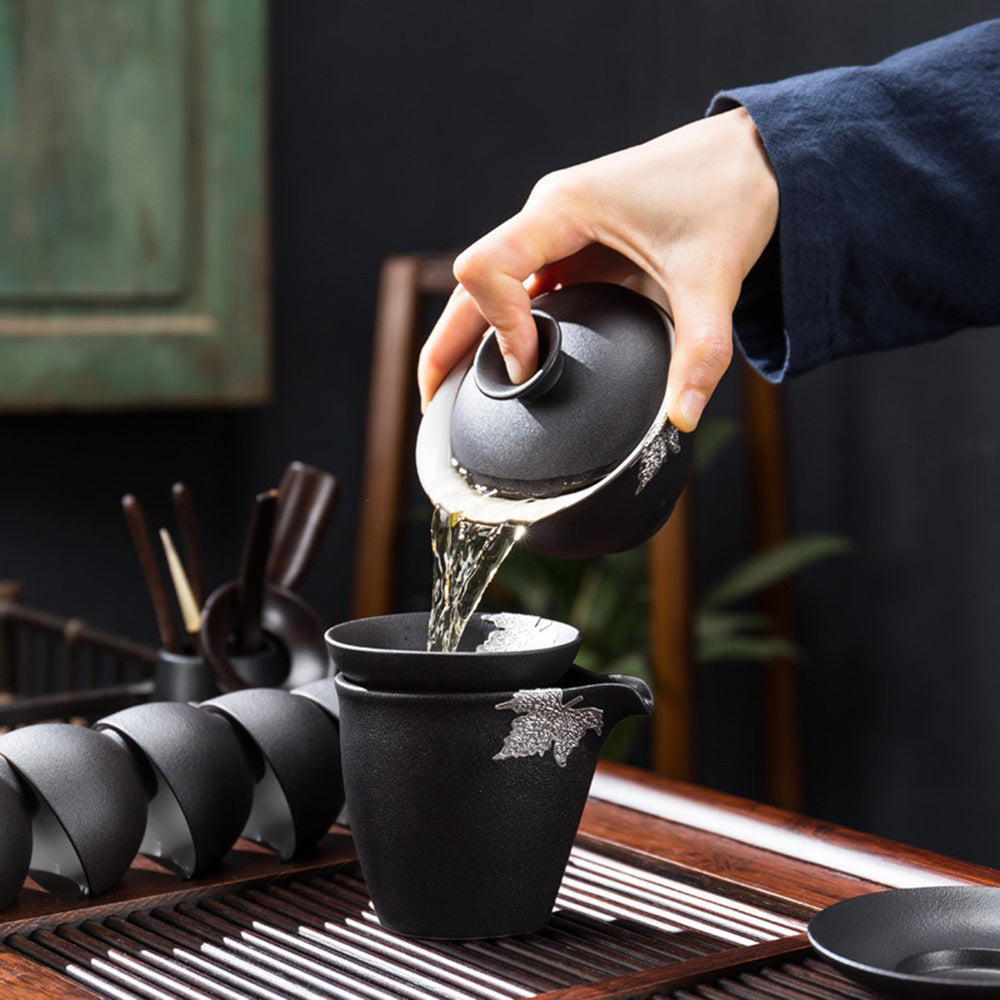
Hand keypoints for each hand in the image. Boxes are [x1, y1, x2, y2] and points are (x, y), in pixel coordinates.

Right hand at [417, 107, 778, 430]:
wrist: (754, 156)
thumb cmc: (728, 194)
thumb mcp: (714, 279)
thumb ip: (700, 351)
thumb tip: (682, 416)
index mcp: (565, 209)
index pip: (487, 266)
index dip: (494, 323)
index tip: (526, 368)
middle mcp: (549, 216)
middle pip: (471, 281)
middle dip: (447, 342)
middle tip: (435, 403)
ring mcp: (558, 230)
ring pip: (490, 284)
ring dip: (469, 335)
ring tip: (457, 392)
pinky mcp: (574, 244)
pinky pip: (521, 285)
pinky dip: (505, 324)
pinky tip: (508, 362)